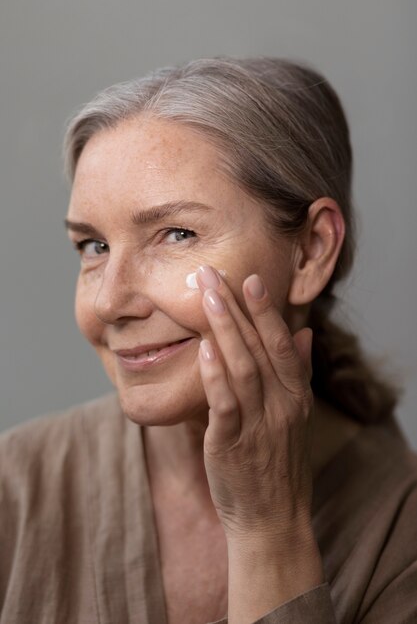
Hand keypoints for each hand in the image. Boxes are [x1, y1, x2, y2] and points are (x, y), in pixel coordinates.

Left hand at [197, 264, 313, 543]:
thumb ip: (300, 373)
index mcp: (296, 396)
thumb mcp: (298, 416)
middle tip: (214, 274)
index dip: (266, 311)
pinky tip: (204, 349)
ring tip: (207, 297)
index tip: (251, 279)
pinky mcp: (233, 443)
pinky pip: (225, 403)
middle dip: (237, 307)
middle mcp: (281, 405)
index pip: (282, 344)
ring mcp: (259, 424)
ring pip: (243, 367)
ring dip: (225, 329)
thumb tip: (306, 335)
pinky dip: (215, 374)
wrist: (271, 518)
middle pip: (260, 347)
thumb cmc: (278, 463)